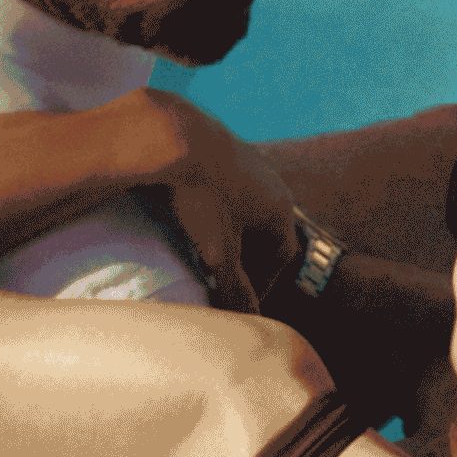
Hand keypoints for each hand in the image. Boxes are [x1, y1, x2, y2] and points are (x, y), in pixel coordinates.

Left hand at [150, 122, 308, 310]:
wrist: (175, 137)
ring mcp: (248, 163)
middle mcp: (271, 183)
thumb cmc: (204, 197)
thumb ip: (236, 287)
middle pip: (265, 233)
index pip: (281, 255)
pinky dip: (215, 212)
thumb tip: (251, 320)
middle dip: (247, 260)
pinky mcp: (222, 151)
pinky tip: (191, 220)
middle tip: (224, 281)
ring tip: (205, 254)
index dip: (264, 281)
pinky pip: (226, 191)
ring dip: (230, 235)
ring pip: (244, 210)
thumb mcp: (219, 250)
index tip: (244, 299)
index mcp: (279, 208)